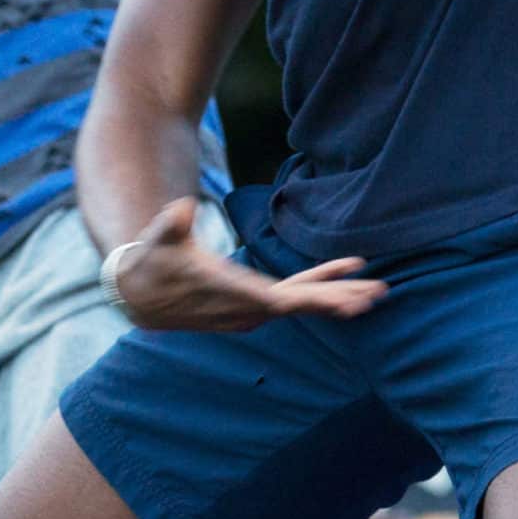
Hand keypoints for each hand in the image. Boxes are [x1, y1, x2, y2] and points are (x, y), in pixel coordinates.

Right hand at [110, 196, 385, 333]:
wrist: (139, 295)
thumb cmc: (151, 261)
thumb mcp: (158, 238)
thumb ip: (170, 225)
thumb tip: (180, 209)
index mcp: (231, 293)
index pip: (280, 299)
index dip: (315, 298)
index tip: (346, 299)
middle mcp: (246, 308)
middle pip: (300, 304)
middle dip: (338, 297)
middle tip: (377, 294)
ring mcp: (250, 310)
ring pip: (301, 302)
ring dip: (336, 295)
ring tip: (373, 289)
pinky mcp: (252, 305)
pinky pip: (292, 298)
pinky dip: (319, 289)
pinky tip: (343, 280)